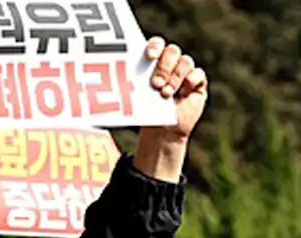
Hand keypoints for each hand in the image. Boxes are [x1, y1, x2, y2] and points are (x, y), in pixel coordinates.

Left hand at [134, 37, 207, 182]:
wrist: (161, 131)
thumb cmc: (145, 111)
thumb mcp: (134, 98)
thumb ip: (125, 87)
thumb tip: (102, 85)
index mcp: (155, 61)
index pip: (157, 43)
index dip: (155, 46)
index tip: (149, 56)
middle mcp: (171, 63)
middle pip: (172, 51)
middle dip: (164, 67)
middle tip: (155, 84)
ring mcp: (185, 72)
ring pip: (185, 61)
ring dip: (175, 77)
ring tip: (165, 94)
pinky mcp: (198, 83)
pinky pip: (198, 74)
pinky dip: (192, 79)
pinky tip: (184, 89)